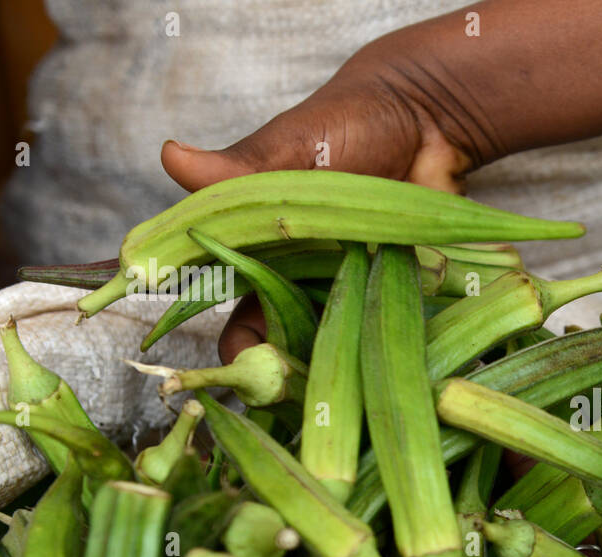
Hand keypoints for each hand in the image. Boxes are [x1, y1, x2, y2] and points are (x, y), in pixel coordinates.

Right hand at [162, 39, 474, 366]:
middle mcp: (302, 274)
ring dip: (336, 367)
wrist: (428, 119)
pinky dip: (390, 347)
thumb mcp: (294, 145)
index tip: (237, 368)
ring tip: (341, 387)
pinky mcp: (399, 288)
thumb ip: (242, 169)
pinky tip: (392, 364)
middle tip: (297, 391)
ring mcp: (352, 285)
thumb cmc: (348, 124)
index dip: (232, 341)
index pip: (233, 307)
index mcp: (259, 244)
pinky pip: (390, 329)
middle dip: (286, 372)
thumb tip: (173, 158)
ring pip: (336, 343)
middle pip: (284, 339)